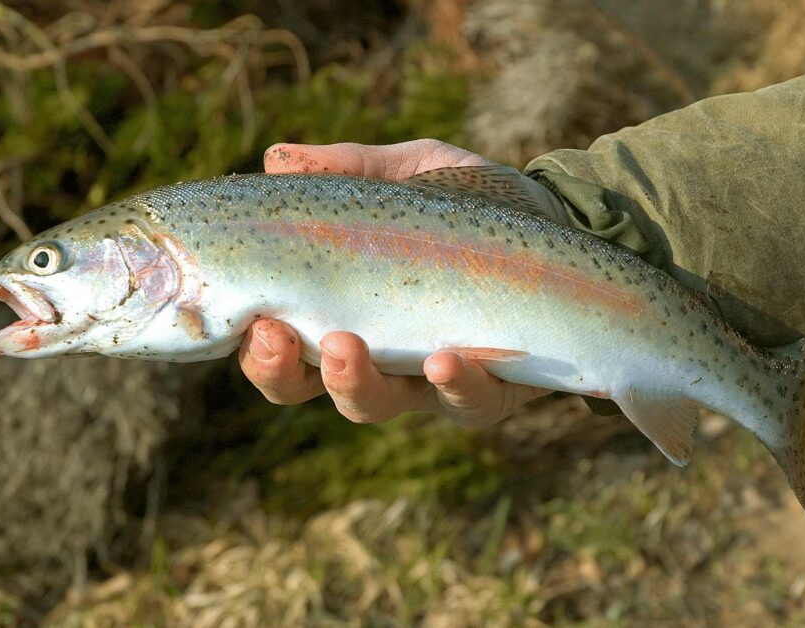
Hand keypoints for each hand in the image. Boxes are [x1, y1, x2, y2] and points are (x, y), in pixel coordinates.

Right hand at [240, 139, 550, 428]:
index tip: (244, 314)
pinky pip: (468, 404)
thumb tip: (275, 159)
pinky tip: (446, 357)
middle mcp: (376, 354)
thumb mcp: (409, 173)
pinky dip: (455, 384)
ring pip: (378, 403)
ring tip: (345, 346)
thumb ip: (349, 170)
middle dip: (284, 371)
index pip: (279, 340)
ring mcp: (429, 380)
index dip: (254, 342)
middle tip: (276, 337)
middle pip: (311, 385)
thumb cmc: (470, 201)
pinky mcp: (491, 391)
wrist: (560, 218)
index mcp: (343, 306)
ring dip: (355, 381)